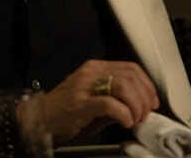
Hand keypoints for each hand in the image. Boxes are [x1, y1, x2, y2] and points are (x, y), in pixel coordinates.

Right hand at [41, 59, 159, 144]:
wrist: (38, 120)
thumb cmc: (64, 112)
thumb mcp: (93, 100)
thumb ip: (115, 99)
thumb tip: (140, 106)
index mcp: (94, 69)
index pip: (131, 68)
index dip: (147, 85)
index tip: (152, 101)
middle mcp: (90, 73)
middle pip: (131, 76)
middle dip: (145, 97)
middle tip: (144, 114)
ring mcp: (84, 87)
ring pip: (124, 86)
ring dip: (137, 106)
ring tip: (135, 118)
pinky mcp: (80, 103)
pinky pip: (110, 103)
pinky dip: (124, 114)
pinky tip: (125, 122)